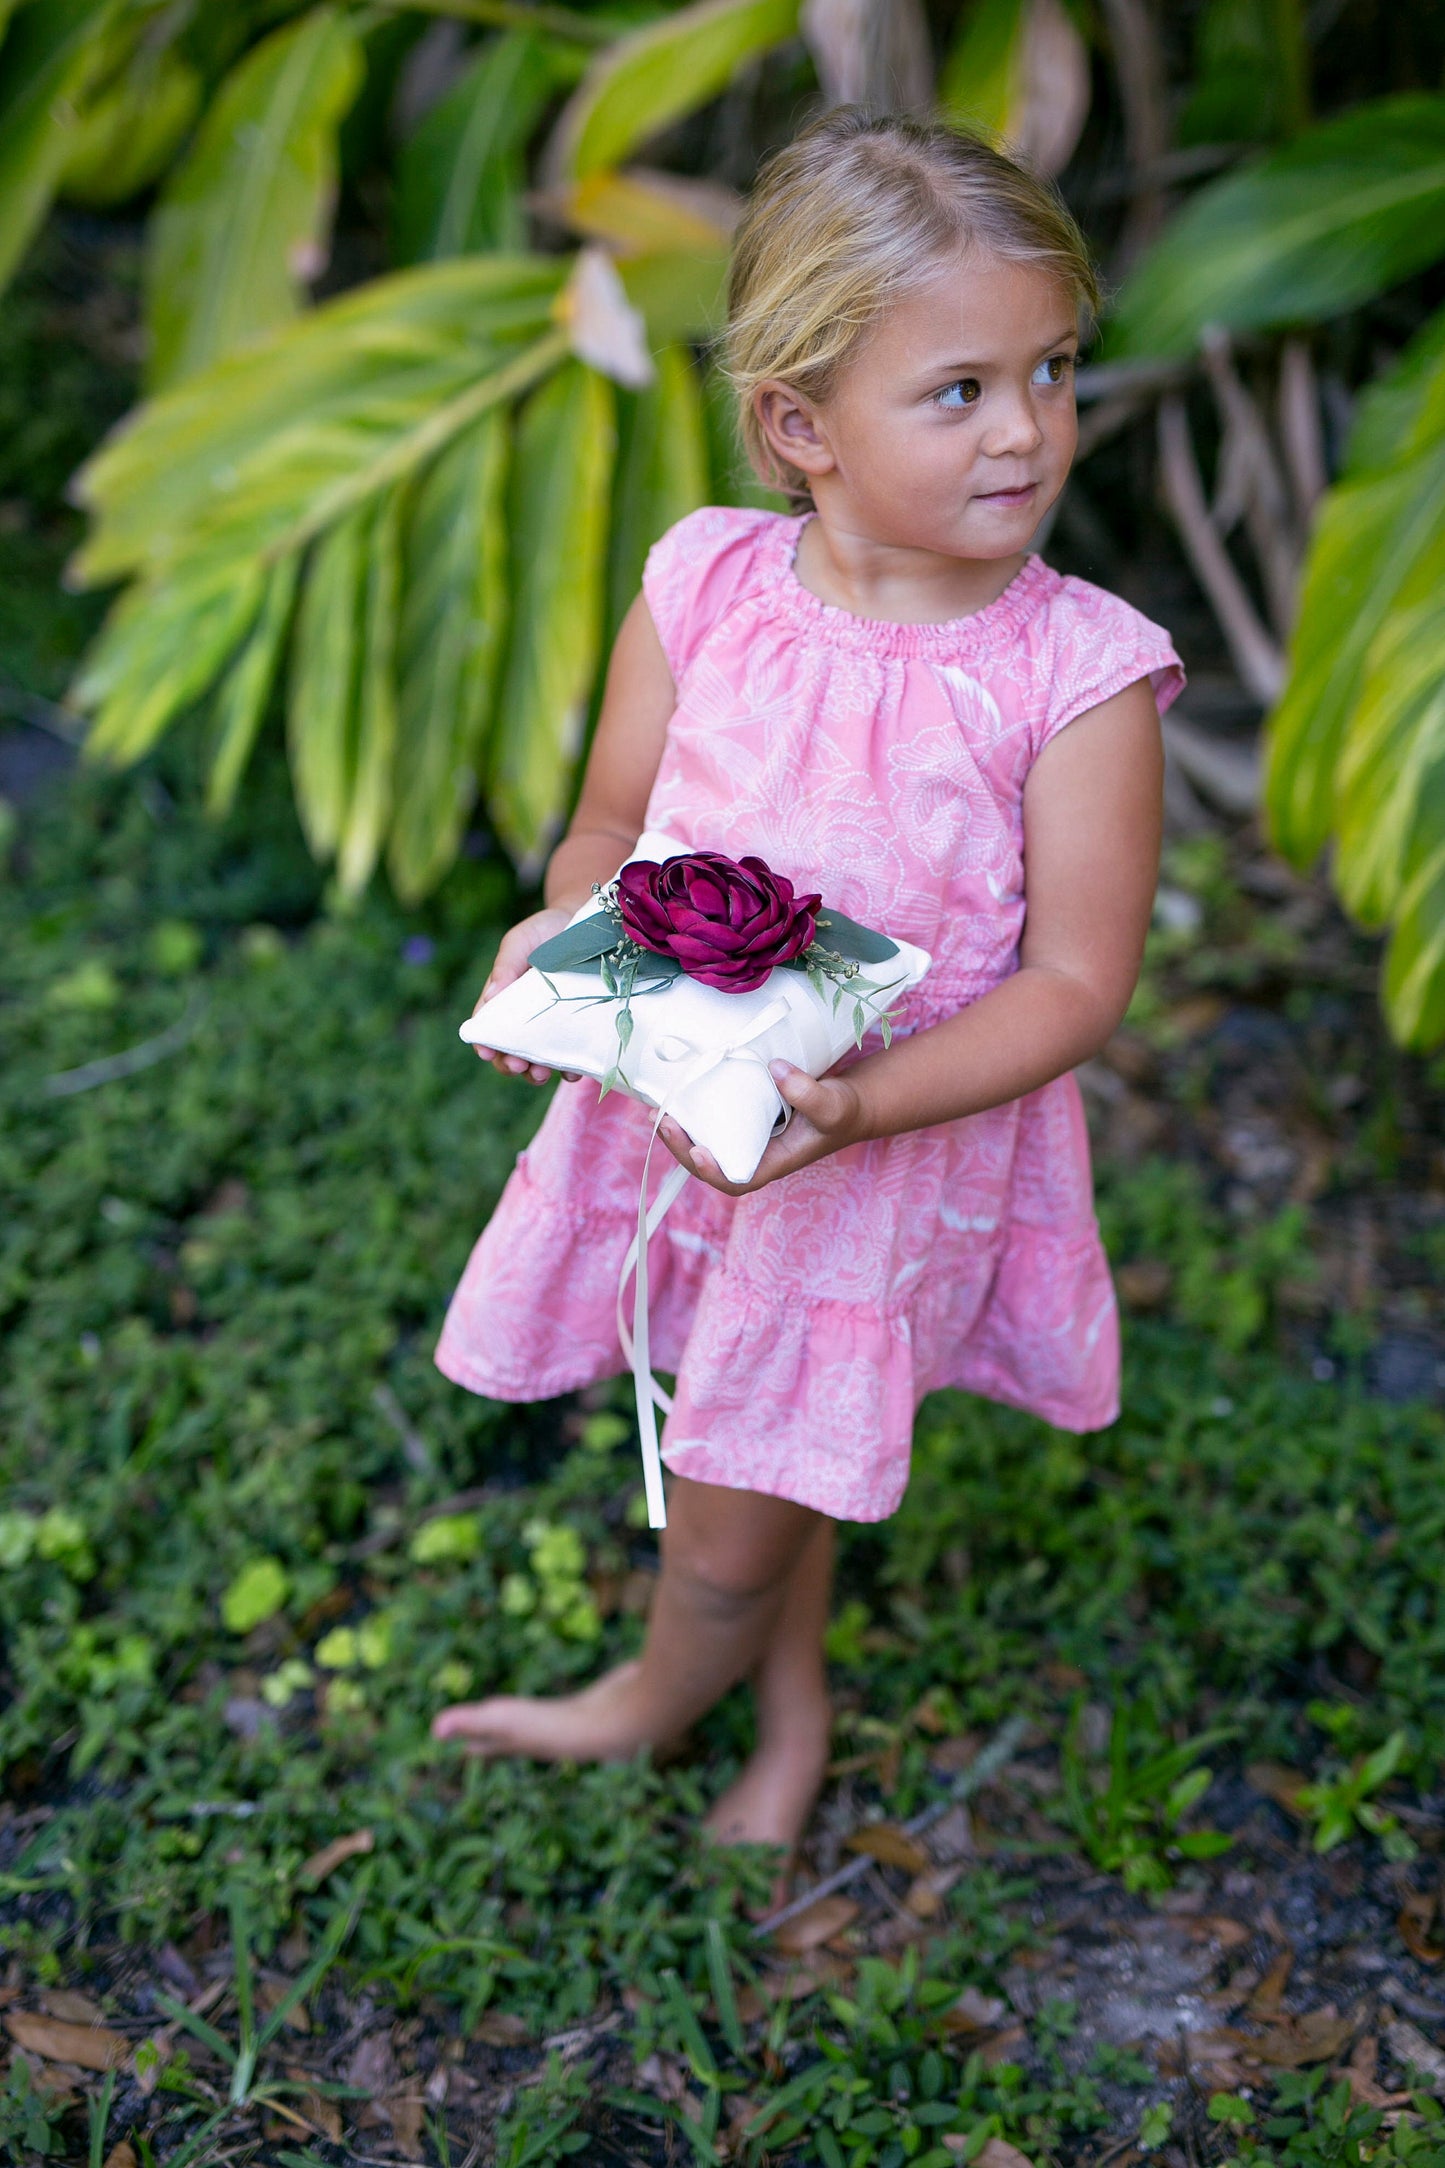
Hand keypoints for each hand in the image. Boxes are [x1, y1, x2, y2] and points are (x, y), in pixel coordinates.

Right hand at [469, 907, 582, 1085]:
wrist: (590, 924)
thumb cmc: (545, 931)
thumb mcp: (520, 941)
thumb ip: (505, 966)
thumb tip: (489, 999)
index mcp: (505, 1000)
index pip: (488, 1029)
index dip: (485, 1045)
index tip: (488, 1053)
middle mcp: (526, 1019)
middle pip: (510, 1051)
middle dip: (510, 1064)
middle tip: (518, 1064)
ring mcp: (554, 1027)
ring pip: (539, 1061)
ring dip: (536, 1073)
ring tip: (540, 1074)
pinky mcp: (580, 1030)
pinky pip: (572, 1056)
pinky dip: (570, 1067)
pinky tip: (573, 1069)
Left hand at [656, 1061, 867, 1194]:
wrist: (848, 1102)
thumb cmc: (843, 1111)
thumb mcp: (832, 1104)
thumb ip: (807, 1092)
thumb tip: (775, 1069)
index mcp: (773, 1162)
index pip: (736, 1180)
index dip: (713, 1172)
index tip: (698, 1151)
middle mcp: (754, 1153)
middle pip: (709, 1163)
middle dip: (682, 1148)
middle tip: (665, 1120)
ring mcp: (746, 1136)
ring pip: (705, 1142)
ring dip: (680, 1131)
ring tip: (659, 1109)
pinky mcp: (742, 1117)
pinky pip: (712, 1120)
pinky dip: (693, 1111)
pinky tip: (677, 1093)